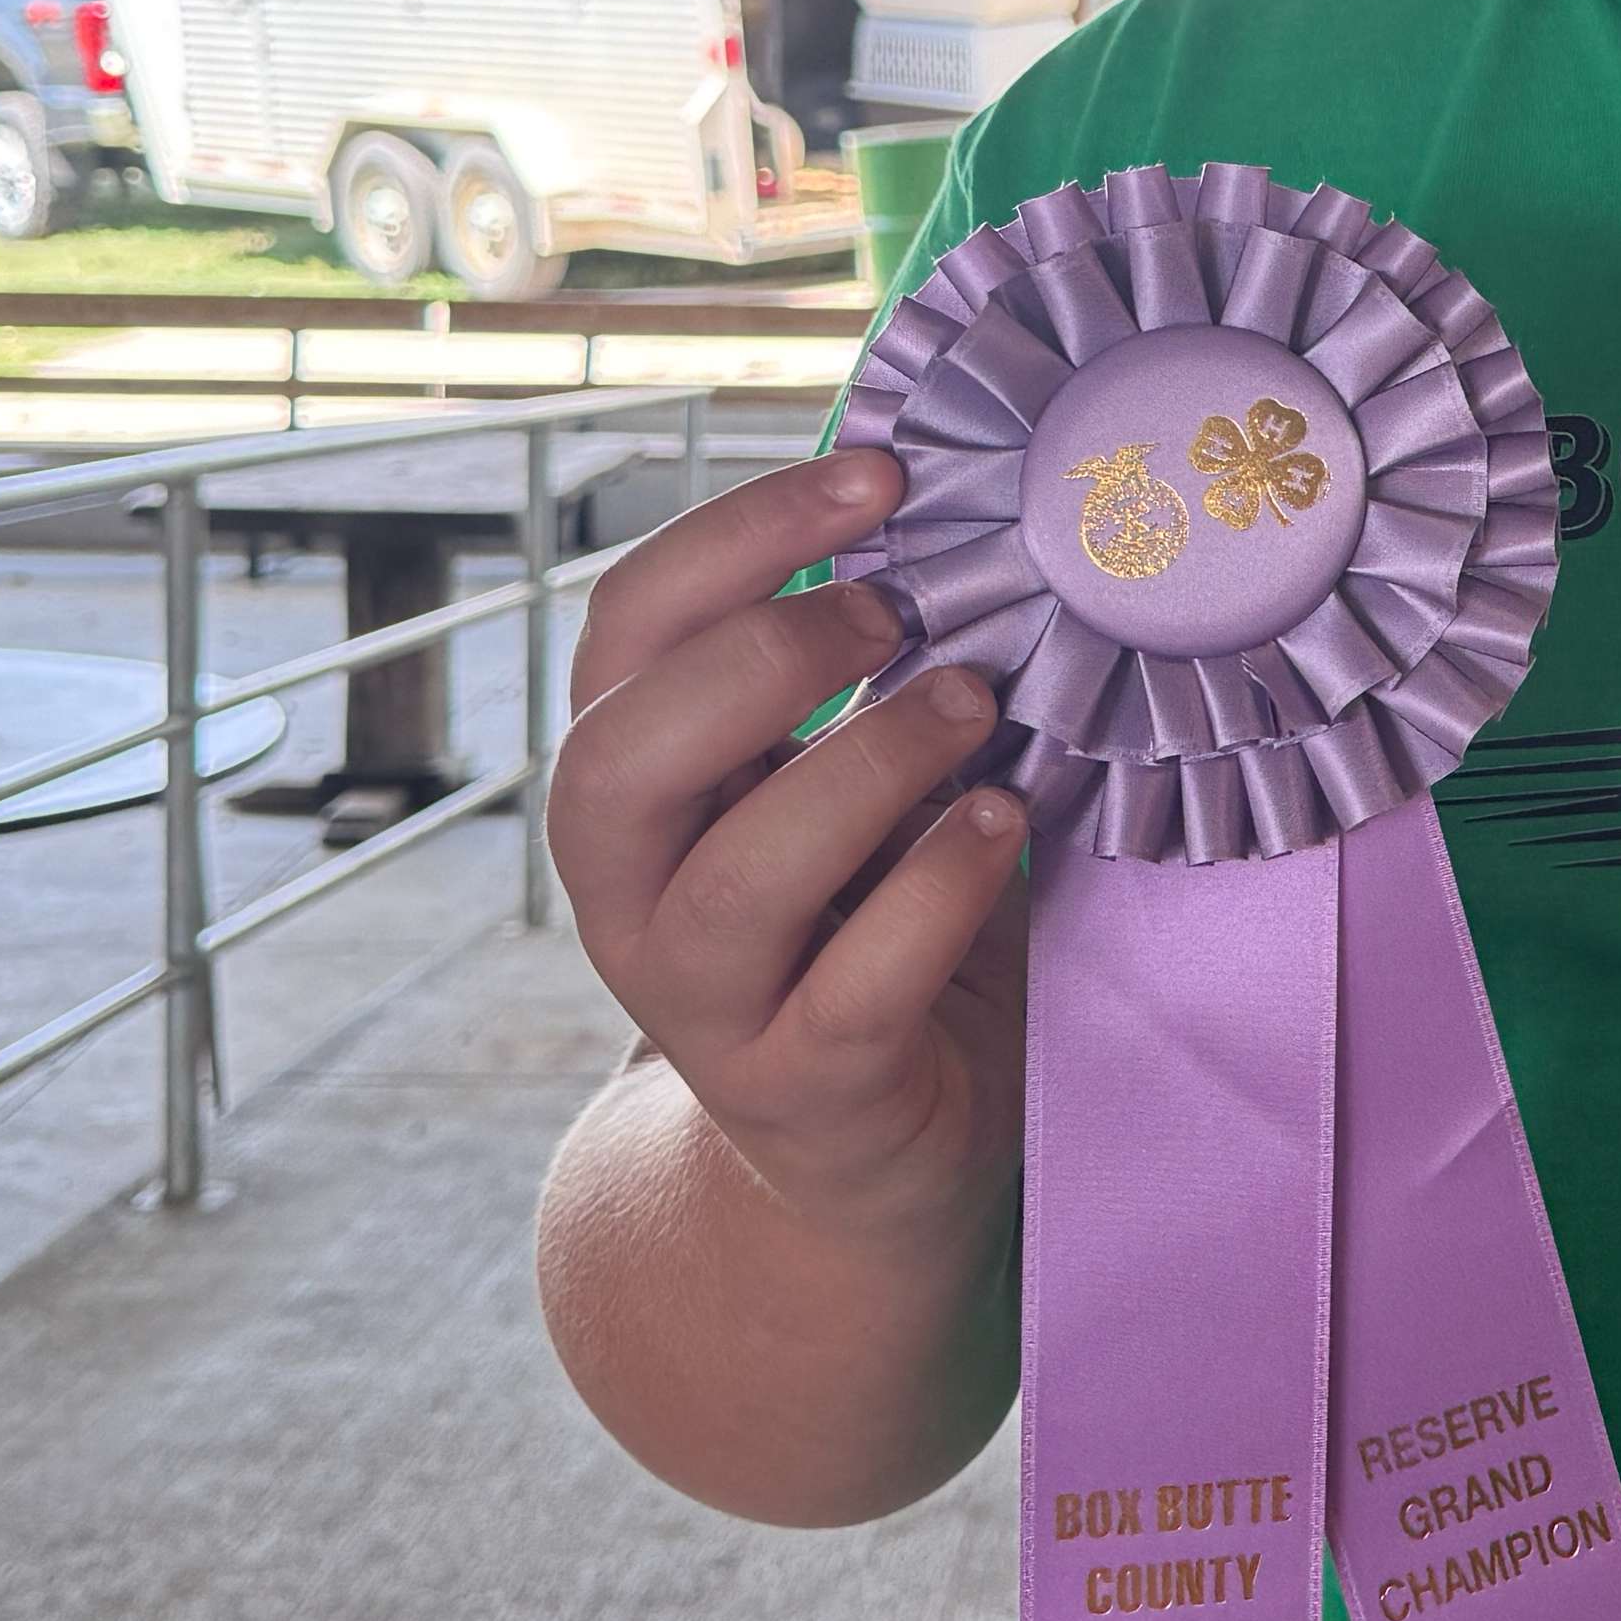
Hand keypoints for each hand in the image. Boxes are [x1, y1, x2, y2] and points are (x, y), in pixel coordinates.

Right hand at [550, 450, 1029, 1251]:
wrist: (878, 1147)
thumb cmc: (875, 916)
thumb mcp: (844, 779)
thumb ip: (857, 675)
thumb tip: (959, 510)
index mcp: (634, 782)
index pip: (623, 628)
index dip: (736, 533)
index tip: (880, 472)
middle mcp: (631, 892)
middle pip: (618, 755)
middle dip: (764, 656)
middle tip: (900, 614)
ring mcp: (702, 1003)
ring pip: (738, 876)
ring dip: (868, 765)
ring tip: (978, 707)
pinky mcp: (799, 1089)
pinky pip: (852, 986)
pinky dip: (935, 892)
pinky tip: (1001, 825)